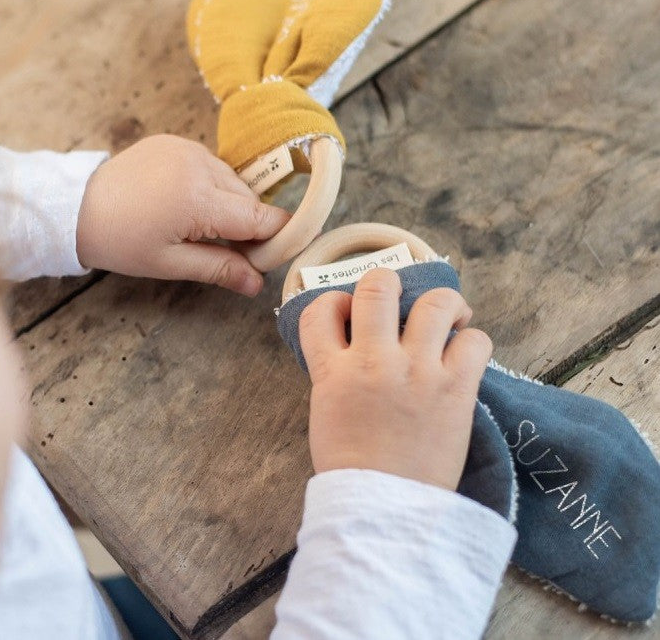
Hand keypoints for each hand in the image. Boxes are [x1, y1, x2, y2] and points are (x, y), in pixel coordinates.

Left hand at [76, 135, 290, 295]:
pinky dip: (211, 186)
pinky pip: (212, 166)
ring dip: (229, 204)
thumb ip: (220, 269)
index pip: (259, 217)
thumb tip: (257, 284)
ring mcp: (188, 148)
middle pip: (249, 199)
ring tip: (201, 226)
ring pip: (233, 181)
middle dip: (247, 225)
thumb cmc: (121, 241)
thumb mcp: (170, 264)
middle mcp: (199, 165)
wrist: (76, 206)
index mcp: (198, 199)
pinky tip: (188, 202)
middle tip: (230, 251)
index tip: (276, 254)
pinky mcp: (177, 141)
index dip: (275, 237)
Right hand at [299, 269, 491, 489]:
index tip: (348, 316)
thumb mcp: (327, 410)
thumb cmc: (352, 467)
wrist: (385, 510)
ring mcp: (417, 371)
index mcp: (333, 370)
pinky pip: (476, 340)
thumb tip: (357, 342)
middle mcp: (373, 361)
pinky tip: (465, 353)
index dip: (334, 303)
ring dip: (442, 304)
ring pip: (436, 301)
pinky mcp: (456, 388)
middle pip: (378, 285)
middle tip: (399, 304)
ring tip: (446, 318)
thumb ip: (337, 371)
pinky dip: (473, 341)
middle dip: (388, 285)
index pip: (320, 309)